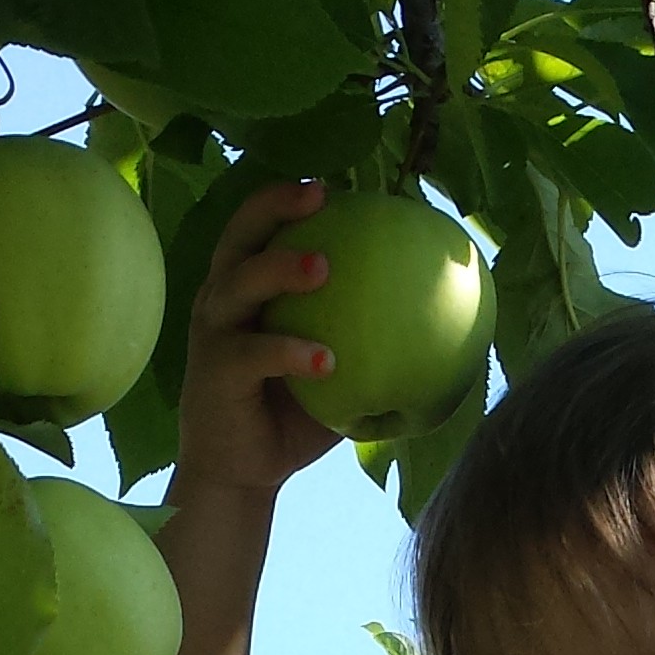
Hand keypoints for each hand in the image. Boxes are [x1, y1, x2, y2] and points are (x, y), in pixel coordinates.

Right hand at [168, 177, 341, 514]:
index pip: (258, 226)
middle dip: (276, 207)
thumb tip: (440, 322)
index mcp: (245, 287)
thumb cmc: (292, 413)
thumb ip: (365, 337)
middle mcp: (222, 299)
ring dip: (281, 270)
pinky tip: (328, 359)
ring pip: (239, 285)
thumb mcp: (332, 368)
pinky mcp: (214, 374)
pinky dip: (289, 352)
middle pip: (240, 236)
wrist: (240, 471)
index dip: (284, 197)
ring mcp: (214, 334)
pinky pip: (252, 354)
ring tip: (325, 267)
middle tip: (322, 196)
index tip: (330, 184)